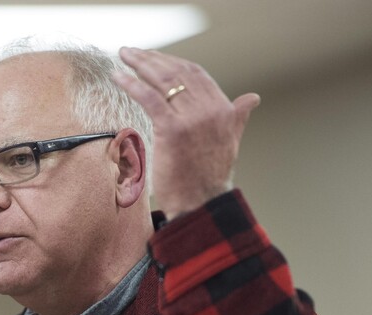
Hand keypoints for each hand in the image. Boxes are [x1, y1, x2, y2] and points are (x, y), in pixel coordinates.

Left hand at [113, 48, 259, 218]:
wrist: (202, 205)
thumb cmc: (208, 178)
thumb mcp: (230, 142)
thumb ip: (238, 116)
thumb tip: (252, 98)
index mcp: (224, 110)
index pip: (196, 74)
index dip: (172, 62)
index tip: (153, 57)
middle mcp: (212, 110)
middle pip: (178, 73)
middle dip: (152, 58)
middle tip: (132, 52)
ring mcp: (193, 119)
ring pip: (163, 81)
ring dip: (140, 64)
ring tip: (124, 55)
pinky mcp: (173, 130)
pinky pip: (149, 98)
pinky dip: (132, 84)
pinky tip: (118, 77)